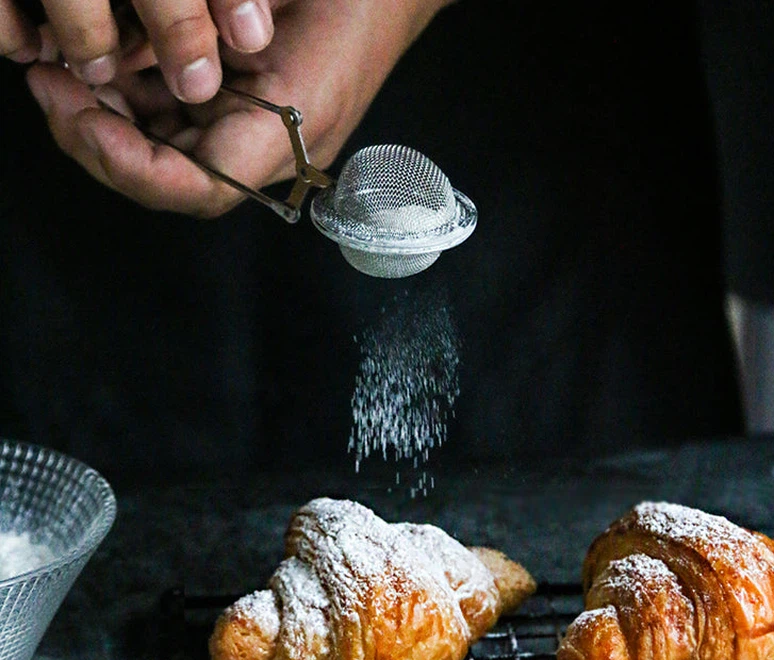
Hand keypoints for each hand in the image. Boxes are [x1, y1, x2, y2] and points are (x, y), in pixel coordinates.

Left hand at [23, 0, 451, 216]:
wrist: (387, 0)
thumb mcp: (278, 5)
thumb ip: (213, 36)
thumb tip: (119, 56)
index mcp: (288, 135)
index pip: (200, 187)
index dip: (131, 166)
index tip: (78, 115)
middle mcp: (268, 154)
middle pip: (172, 181)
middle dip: (99, 141)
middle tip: (48, 84)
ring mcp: (255, 140)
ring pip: (165, 154)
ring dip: (108, 120)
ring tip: (60, 71)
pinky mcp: (244, 120)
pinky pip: (179, 126)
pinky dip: (133, 102)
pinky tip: (103, 65)